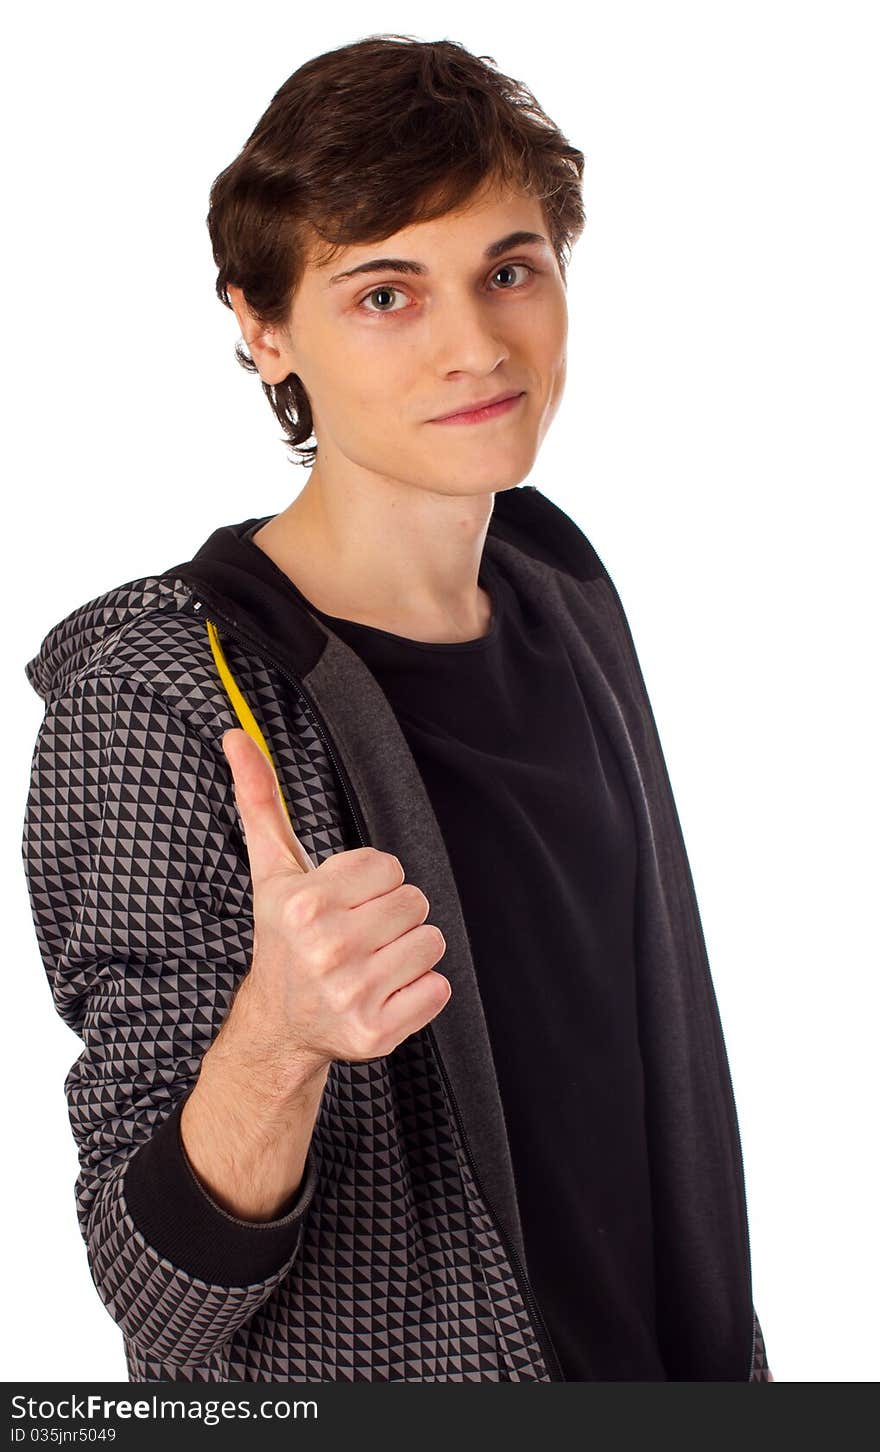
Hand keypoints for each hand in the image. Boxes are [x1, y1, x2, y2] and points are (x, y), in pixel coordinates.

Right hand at [221, 729, 451, 1072]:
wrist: (279, 1023)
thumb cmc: (285, 935)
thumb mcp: (273, 867)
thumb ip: (261, 798)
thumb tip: (236, 733)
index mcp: (304, 903)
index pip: (390, 867)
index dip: (372, 883)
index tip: (343, 903)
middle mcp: (326, 949)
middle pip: (415, 902)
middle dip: (392, 915)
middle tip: (357, 936)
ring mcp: (351, 994)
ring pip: (431, 942)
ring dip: (408, 952)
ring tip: (370, 964)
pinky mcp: (376, 1032)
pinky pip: (439, 989)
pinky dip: (420, 992)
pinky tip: (382, 994)